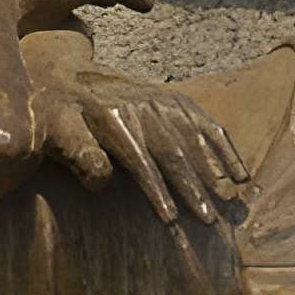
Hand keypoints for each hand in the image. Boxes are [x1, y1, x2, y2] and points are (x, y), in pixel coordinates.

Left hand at [27, 32, 249, 224]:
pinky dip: (226, 150)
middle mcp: (144, 108)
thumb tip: (101, 181)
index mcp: (112, 118)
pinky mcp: (178, 102)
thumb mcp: (54, 129)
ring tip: (229, 204)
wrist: (68, 73)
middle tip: (208, 220)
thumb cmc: (58, 112)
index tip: (171, 219)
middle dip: (192, 188)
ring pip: (194, 141)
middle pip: (172, 153)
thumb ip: (77, 153)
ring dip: (212, 173)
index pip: (139, 160)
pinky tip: (241, 176)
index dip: (156, 190)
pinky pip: (208, 126)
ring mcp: (164, 103)